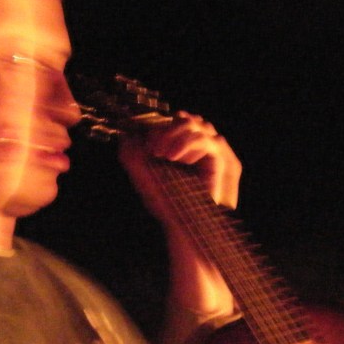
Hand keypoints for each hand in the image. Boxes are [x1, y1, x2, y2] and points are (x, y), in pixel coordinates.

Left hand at [117, 110, 241, 225]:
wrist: (183, 225)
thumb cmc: (166, 204)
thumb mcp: (142, 177)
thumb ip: (132, 157)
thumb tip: (126, 136)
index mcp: (179, 148)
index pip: (170, 122)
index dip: (155, 127)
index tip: (144, 144)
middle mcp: (195, 147)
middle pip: (184, 118)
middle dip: (164, 129)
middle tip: (152, 149)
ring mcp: (208, 152)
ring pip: (194, 124)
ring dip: (174, 134)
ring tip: (162, 154)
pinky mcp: (217, 160)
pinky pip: (204, 140)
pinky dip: (186, 144)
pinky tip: (174, 158)